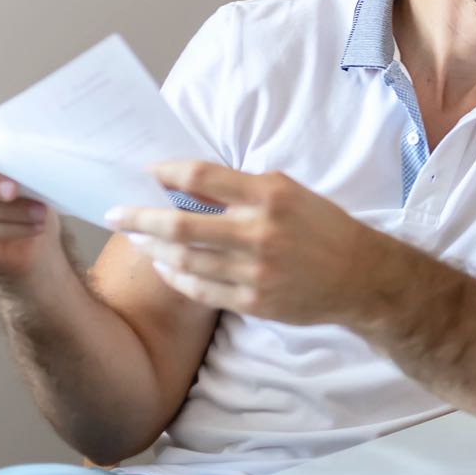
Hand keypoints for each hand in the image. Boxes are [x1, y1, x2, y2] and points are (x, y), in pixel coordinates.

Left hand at [108, 162, 387, 323]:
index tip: (148, 173)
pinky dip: (176, 277)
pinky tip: (166, 267)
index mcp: (270, 196)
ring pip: (184, 260)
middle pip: (180, 224)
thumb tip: (191, 185)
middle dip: (139, 218)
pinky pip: (200, 290)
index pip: (203, 177)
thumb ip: (245, 189)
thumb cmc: (323, 228)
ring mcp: (255, 271)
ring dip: (152, 249)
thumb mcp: (291, 193)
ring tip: (136, 240)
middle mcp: (260, 232)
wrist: (360, 276)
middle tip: (115, 214)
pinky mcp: (254, 301)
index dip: (168, 173)